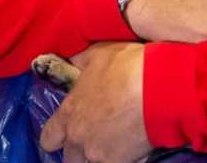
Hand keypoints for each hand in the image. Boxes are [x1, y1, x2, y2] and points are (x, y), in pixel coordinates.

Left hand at [39, 42, 148, 162]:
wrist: (158, 88)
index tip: (65, 133)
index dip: (55, 137)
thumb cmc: (127, 68)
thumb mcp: (99, 54)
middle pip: (69, 158)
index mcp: (69, 113)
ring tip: (116, 142)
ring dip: (100, 154)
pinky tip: (134, 145)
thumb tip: (73, 61)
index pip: (48, 138)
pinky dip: (125, 157)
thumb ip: (81, 62)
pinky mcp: (120, 162)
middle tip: (95, 137)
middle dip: (79, 151)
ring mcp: (98, 153)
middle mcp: (78, 138)